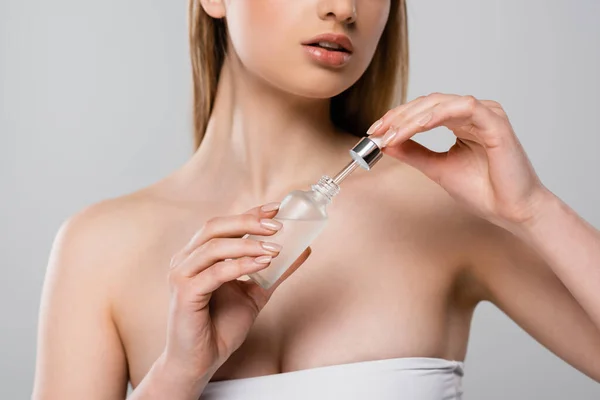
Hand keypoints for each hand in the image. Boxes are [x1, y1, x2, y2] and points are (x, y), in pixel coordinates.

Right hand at [161, 204, 310, 387]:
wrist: (201, 361)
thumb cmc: (221, 326)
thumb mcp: (255, 293)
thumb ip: (275, 272)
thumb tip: (304, 249)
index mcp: (198, 255)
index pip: (224, 224)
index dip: (250, 212)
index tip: (277, 207)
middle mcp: (186, 259)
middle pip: (216, 227)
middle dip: (249, 221)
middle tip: (278, 225)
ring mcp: (181, 275)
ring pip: (215, 247)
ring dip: (249, 244)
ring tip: (276, 248)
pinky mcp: (185, 294)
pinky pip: (216, 273)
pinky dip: (241, 265)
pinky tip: (263, 264)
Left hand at [368, 92, 551, 229]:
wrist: (511, 211)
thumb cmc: (483, 192)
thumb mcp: (437, 168)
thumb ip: (414, 153)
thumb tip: (387, 143)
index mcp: (462, 121)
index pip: (424, 110)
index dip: (397, 118)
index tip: (374, 132)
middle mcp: (474, 114)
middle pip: (429, 103)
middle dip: (399, 116)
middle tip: (377, 132)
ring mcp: (487, 114)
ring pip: (442, 103)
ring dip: (412, 117)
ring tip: (391, 133)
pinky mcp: (496, 122)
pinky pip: (463, 108)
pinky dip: (438, 115)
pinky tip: (418, 126)